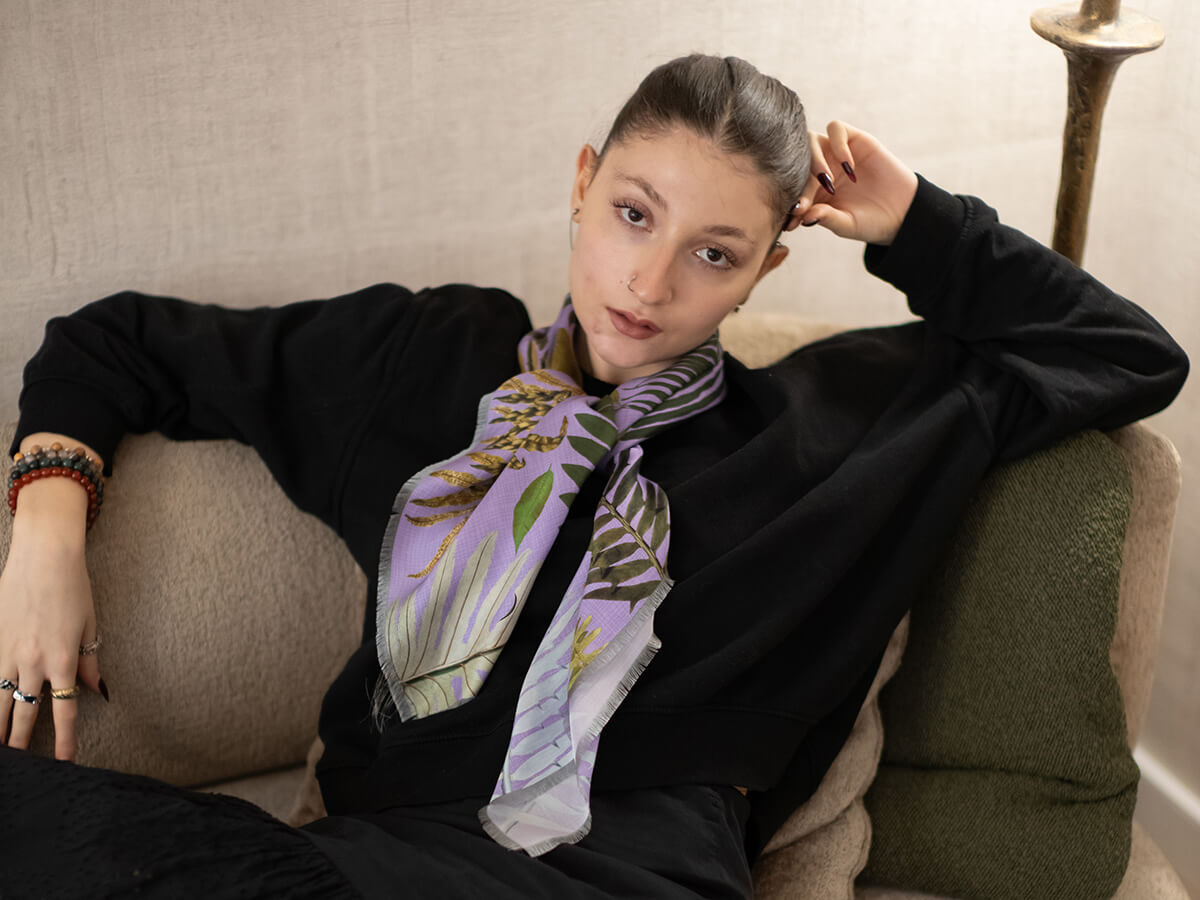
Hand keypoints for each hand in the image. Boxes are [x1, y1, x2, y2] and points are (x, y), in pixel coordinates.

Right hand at [1, 462, 104, 761]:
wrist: (45, 557)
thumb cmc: (74, 589)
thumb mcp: (90, 627)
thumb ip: (91, 663)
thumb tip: (97, 692)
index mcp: (63, 660)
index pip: (65, 710)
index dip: (66, 739)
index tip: (65, 762)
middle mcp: (32, 662)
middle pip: (26, 714)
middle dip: (23, 744)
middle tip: (22, 768)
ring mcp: (7, 653)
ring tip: (0, 751)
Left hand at [785, 121, 918, 245]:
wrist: (903, 212)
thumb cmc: (871, 222)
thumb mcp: (846, 224)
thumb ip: (826, 218)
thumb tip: (804, 216)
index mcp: (811, 189)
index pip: (790, 187)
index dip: (788, 201)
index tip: (792, 219)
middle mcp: (820, 168)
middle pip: (796, 163)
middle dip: (797, 185)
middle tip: (805, 204)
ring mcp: (835, 153)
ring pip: (811, 140)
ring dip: (813, 160)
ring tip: (827, 182)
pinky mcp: (854, 140)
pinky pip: (836, 128)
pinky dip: (837, 143)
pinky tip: (849, 167)